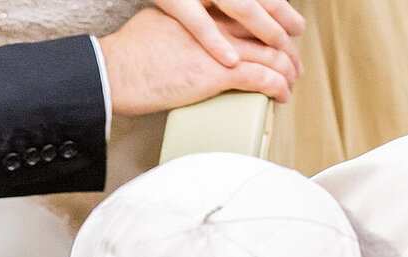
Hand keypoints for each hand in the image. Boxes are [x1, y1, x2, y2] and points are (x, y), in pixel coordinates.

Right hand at [99, 7, 296, 112]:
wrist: (114, 72)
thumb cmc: (125, 58)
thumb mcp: (156, 27)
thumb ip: (176, 31)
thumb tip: (180, 43)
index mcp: (201, 9)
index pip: (244, 14)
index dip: (265, 26)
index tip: (274, 39)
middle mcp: (215, 22)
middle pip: (263, 30)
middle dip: (284, 48)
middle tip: (292, 63)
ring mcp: (219, 46)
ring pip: (270, 53)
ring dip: (287, 70)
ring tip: (291, 82)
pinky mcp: (218, 72)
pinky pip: (262, 77)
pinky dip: (277, 87)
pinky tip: (281, 96)